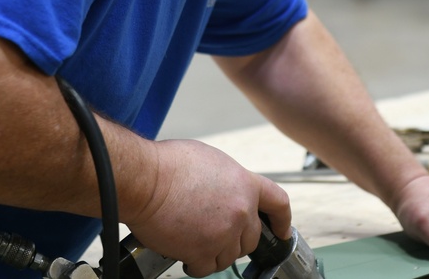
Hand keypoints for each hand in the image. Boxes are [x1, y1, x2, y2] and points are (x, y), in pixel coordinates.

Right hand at [125, 139, 290, 276]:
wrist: (145, 180)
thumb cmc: (169, 165)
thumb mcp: (211, 160)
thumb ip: (229, 180)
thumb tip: (227, 191)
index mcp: (245, 184)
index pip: (278, 204)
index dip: (282, 220)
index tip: (282, 230)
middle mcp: (240, 211)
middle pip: (252, 238)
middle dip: (236, 238)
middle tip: (216, 232)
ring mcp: (223, 234)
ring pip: (229, 255)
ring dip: (215, 251)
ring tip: (195, 238)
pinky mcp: (203, 252)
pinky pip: (207, 268)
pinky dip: (196, 264)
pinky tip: (186, 252)